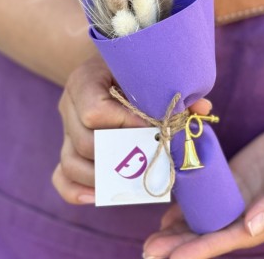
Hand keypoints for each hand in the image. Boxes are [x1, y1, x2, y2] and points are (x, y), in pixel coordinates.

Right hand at [52, 54, 211, 203]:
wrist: (111, 68)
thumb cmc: (132, 70)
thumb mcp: (148, 71)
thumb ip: (173, 89)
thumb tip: (202, 109)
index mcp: (85, 80)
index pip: (95, 111)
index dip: (126, 125)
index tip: (153, 128)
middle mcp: (69, 105)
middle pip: (84, 141)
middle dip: (119, 155)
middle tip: (149, 157)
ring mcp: (66, 129)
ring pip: (71, 162)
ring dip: (101, 178)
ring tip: (129, 181)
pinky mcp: (68, 147)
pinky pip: (61, 175)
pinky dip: (76, 190)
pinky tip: (98, 196)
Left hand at [143, 120, 263, 258]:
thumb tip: (252, 228)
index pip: (230, 240)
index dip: (202, 249)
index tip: (174, 258)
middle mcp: (251, 214)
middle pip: (212, 233)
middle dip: (181, 244)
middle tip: (150, 250)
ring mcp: (241, 196)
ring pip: (207, 217)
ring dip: (180, 229)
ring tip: (153, 239)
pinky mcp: (235, 178)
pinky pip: (210, 195)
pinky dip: (190, 205)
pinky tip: (170, 212)